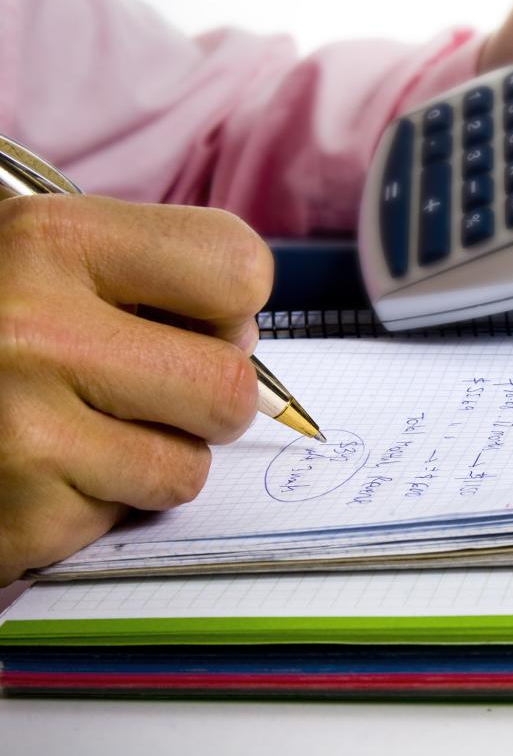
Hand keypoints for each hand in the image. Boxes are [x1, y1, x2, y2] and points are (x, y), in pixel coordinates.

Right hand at [0, 196, 272, 583]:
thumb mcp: (43, 255)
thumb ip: (147, 277)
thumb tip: (246, 343)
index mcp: (52, 238)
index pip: (239, 268)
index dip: (228, 302)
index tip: (191, 316)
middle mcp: (33, 329)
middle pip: (230, 385)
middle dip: (207, 397)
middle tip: (146, 388)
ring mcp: (22, 432)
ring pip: (188, 467)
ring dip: (153, 458)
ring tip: (78, 429)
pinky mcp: (20, 517)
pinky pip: (124, 518)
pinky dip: (96, 503)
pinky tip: (38, 471)